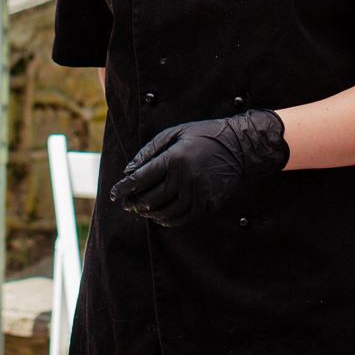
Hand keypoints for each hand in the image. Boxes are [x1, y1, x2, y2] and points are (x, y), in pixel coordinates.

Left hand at [107, 110, 288, 227]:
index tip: (114, 193)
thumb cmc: (203, 136)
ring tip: (142, 209)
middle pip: (150, 198)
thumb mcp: (175, 133)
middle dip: (134, 202)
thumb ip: (149, 151)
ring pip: (164, 211)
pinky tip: (160, 216)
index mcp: (175, 158)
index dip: (124, 187)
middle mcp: (185, 178)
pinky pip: (182, 219)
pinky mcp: (207, 204)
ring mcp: (197, 193)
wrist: (240, 147)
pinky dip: (167, 220)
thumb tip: (128, 171)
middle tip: (127, 203)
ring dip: (149, 213)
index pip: (141, 178)